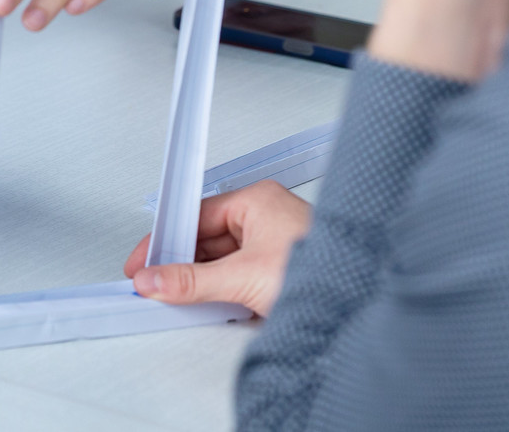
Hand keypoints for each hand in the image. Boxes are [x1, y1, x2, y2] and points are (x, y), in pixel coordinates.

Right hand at [123, 180, 312, 316]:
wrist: (366, 302)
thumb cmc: (327, 273)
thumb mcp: (244, 278)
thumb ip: (192, 281)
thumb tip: (155, 280)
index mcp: (257, 200)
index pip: (194, 215)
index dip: (165, 240)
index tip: (142, 262)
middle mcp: (266, 218)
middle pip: (206, 241)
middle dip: (183, 266)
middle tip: (157, 285)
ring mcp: (275, 246)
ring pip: (222, 263)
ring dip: (205, 283)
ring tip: (188, 298)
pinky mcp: (281, 274)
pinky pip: (239, 280)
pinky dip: (225, 295)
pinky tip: (217, 307)